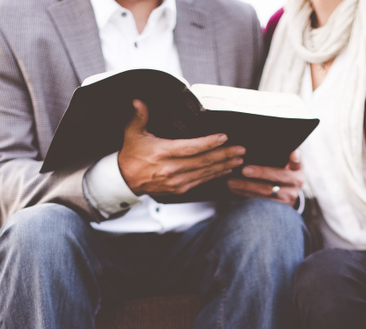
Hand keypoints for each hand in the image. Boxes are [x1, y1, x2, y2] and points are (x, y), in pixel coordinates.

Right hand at [118, 99, 245, 196]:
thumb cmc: (131, 156)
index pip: (191, 148)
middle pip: (203, 161)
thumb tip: (139, 101)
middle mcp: (171, 170)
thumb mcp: (132, 133)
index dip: (209, 143)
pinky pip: (201, 182)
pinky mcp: (179, 190)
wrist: (125, 180)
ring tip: (239, 159)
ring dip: (224, 166)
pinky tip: (225, 170)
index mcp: (162, 153)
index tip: (224, 137)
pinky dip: (215, 176)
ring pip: (205, 173)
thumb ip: (139, 116)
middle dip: (225, 155)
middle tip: (241, 149)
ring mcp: (176, 182)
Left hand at [225, 150, 303, 207]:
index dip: (295, 159)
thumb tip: (282, 149)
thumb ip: (284, 159)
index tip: (292, 153)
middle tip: (244, 170)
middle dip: (260, 173)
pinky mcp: (278, 209)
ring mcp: (288, 198)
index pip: (297, 163)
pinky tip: (235, 190)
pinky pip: (260, 202)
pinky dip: (246, 196)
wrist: (286, 196)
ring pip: (266, 192)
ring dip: (247, 187)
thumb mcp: (288, 167)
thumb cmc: (282, 175)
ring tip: (231, 182)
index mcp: (298, 170)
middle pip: (278, 177)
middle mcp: (296, 184)